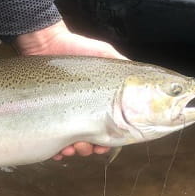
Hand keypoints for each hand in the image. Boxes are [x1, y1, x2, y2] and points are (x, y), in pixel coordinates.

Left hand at [13, 20, 125, 158]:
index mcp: (99, 104)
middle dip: (90, 148)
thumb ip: (126, 69)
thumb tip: (148, 83)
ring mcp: (63, 117)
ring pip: (72, 145)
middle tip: (87, 146)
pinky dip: (56, 151)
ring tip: (70, 147)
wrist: (46, 44)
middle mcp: (82, 112)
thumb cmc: (77, 49)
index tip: (106, 145)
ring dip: (74, 151)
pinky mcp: (46, 118)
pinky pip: (51, 142)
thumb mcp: (107, 56)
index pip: (109, 129)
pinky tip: (57, 150)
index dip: (109, 141)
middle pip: (91, 142)